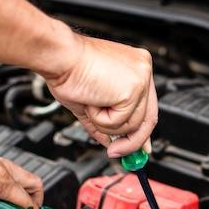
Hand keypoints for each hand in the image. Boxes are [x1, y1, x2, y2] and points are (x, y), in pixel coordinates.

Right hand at [42, 34, 157, 157]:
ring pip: (133, 125)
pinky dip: (102, 119)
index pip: (147, 106)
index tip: (141, 148)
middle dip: (132, 142)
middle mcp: (143, 69)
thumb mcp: (93, 103)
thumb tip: (114, 144)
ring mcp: (141, 78)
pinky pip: (121, 122)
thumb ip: (107, 123)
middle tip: (116, 152)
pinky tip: (93, 101)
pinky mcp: (134, 89)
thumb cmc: (68, 70)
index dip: (142, 131)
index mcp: (135, 68)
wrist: (59, 57)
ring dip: (106, 124)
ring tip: (92, 104)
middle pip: (148, 119)